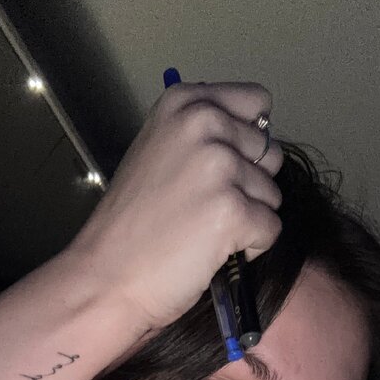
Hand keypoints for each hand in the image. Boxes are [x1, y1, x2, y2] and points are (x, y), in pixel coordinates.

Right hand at [68, 81, 283, 329]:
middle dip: (249, 184)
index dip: (248, 142)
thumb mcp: (158, 151)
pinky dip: (249, 248)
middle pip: (269, 153)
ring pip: (272, 194)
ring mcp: (220, 166)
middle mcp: (205, 123)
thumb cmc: (131, 225)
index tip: (220, 168)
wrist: (107, 276)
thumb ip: (201, 136)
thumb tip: (255, 140)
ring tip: (202, 231)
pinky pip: (271, 228)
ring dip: (248, 218)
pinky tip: (211, 251)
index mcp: (185, 102)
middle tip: (203, 207)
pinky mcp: (233, 209)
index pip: (256, 102)